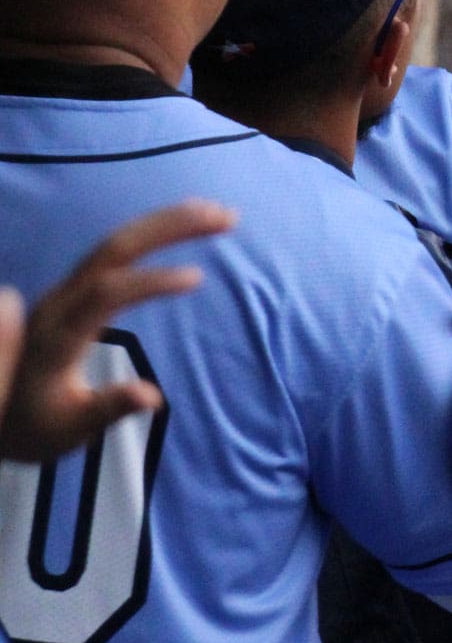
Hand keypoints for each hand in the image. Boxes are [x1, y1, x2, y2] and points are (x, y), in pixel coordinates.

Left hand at [0, 201, 234, 460]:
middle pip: (112, 252)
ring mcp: (65, 293)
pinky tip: (181, 224)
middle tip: (224, 217)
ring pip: (115, 244)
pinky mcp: (74, 292)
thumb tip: (151, 395)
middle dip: (167, 228)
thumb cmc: (35, 425)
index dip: (151, 281)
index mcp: (58, 335)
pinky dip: (151, 232)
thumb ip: (107, 408)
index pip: (107, 294)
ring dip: (165, 222)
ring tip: (218, 212)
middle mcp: (59, 303)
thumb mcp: (69, 429)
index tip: (198, 278)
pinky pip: (114, 252)